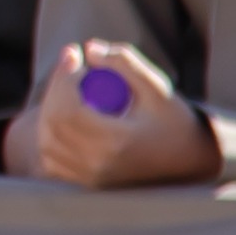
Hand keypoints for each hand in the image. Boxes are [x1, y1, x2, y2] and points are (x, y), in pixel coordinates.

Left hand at [25, 37, 219, 189]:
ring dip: (50, 109)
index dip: (63, 77)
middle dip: (56, 87)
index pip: (68, 110)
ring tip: (70, 87)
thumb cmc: (174, 121)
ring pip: (47, 143)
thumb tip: (89, 49)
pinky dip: (49, 136)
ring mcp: (90, 179)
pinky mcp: (87, 185)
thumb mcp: (157, 86)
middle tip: (72, 65)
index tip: (74, 54)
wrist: (189, 161)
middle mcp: (98, 166)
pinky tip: (64, 115)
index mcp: (116, 143)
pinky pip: (51, 161)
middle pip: (53, 123)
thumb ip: (124, 62)